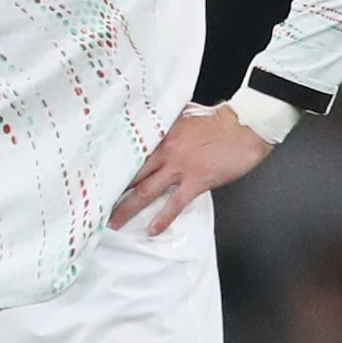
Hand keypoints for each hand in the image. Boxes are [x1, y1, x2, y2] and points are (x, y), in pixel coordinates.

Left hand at [107, 104, 271, 233]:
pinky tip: (152, 230)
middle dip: (111, 190)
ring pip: (146, 191)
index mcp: (161, 133)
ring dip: (128, 208)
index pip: (130, 151)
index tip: (97, 175)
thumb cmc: (220, 119)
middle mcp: (165, 151)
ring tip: (114, 222)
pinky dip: (162, 218)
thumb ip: (168, 120)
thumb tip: (156, 120)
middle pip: (131, 174)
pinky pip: (175, 203)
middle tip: (95, 204)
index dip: (113, 164)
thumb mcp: (186, 112)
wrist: (246, 125)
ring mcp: (180, 167)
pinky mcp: (197, 180)